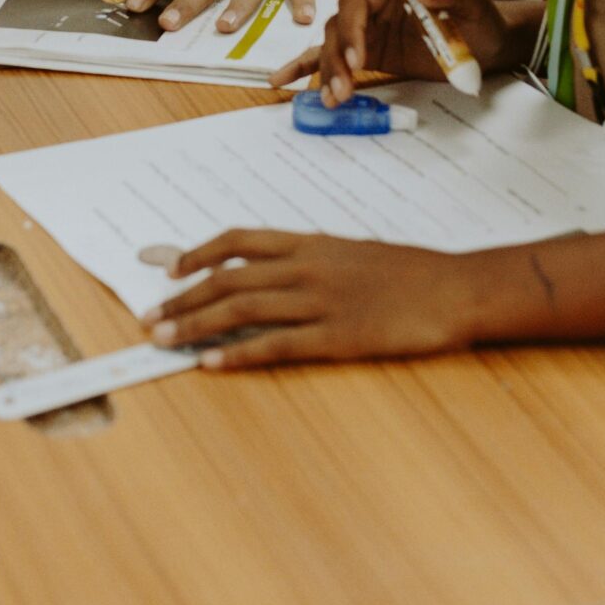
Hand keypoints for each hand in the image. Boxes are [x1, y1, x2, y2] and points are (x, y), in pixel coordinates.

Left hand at [143, 230, 487, 366]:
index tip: (171, 271)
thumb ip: (314, 260)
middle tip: (150, 318)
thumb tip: (277, 270)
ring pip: (241, 310)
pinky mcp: (337, 337)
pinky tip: (211, 364)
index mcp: (311, 243)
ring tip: (163, 341)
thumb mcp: (354, 253)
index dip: (198, 254)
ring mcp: (320, 302)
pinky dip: (238, 354)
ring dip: (195, 325)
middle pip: (228, 279)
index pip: (239, 241)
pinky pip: (276, 344)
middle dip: (183, 299)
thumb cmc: (410, 273)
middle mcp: (307, 267)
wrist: (454, 288)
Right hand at [275, 0, 515, 97]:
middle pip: (340, 24)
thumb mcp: (474, 1)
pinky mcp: (369, 53)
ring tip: (335, 99)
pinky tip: (284, 81)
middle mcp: (375, 4)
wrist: (488, 46)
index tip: (360, 58)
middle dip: (338, 56)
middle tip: (346, 86)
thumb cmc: (482, 18)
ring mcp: (369, 30)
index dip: (354, 27)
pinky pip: (334, 57)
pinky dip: (308, 67)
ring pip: (335, 45)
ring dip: (330, 71)